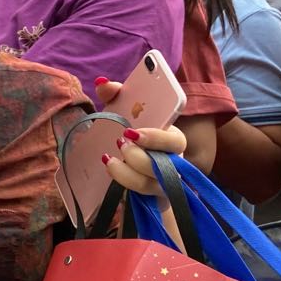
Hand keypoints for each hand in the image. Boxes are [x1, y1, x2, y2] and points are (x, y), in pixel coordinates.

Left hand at [95, 79, 187, 197]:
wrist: (132, 162)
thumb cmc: (134, 133)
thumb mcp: (126, 112)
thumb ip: (116, 95)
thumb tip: (103, 83)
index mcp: (172, 140)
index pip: (176, 141)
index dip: (157, 139)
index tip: (133, 133)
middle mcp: (172, 163)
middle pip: (166, 166)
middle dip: (139, 156)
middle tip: (119, 144)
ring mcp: (162, 183)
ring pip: (150, 184)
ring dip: (127, 172)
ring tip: (109, 158)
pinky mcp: (148, 196)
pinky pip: (138, 196)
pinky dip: (122, 182)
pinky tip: (108, 167)